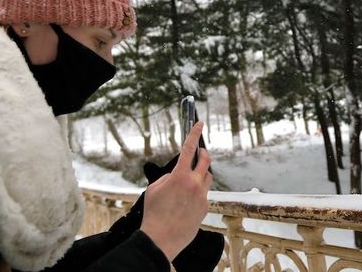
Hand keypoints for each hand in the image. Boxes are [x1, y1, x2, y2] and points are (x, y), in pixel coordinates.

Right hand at [140, 121, 212, 261]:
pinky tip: (187, 200)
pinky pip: (204, 194)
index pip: (189, 148)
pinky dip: (197, 192)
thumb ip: (168, 177)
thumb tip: (177, 175)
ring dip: (201, 173)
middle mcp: (194, 184)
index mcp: (180, 176)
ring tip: (190, 179)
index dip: (194, 133)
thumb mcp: (154, 188)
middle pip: (206, 161)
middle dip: (203, 153)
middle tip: (200, 152)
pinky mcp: (205, 208)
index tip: (199, 123)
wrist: (161, 238)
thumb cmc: (154, 213)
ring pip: (207, 177)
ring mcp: (202, 196)